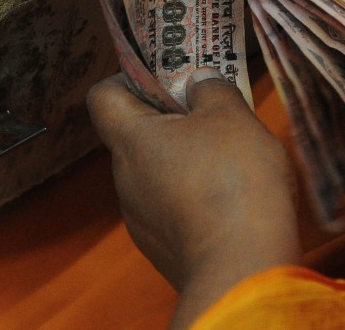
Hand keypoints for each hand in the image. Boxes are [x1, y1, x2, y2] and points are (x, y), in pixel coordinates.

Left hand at [87, 70, 300, 327]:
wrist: (241, 268)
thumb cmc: (232, 182)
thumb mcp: (231, 115)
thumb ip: (211, 88)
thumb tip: (199, 81)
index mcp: (131, 140)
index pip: (102, 96)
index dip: (128, 79)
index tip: (163, 76)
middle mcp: (125, 179)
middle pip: (135, 136)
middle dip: (170, 120)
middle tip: (210, 113)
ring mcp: (141, 219)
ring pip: (155, 174)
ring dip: (185, 161)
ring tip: (229, 159)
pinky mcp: (162, 248)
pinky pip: (171, 209)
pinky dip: (194, 199)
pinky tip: (230, 199)